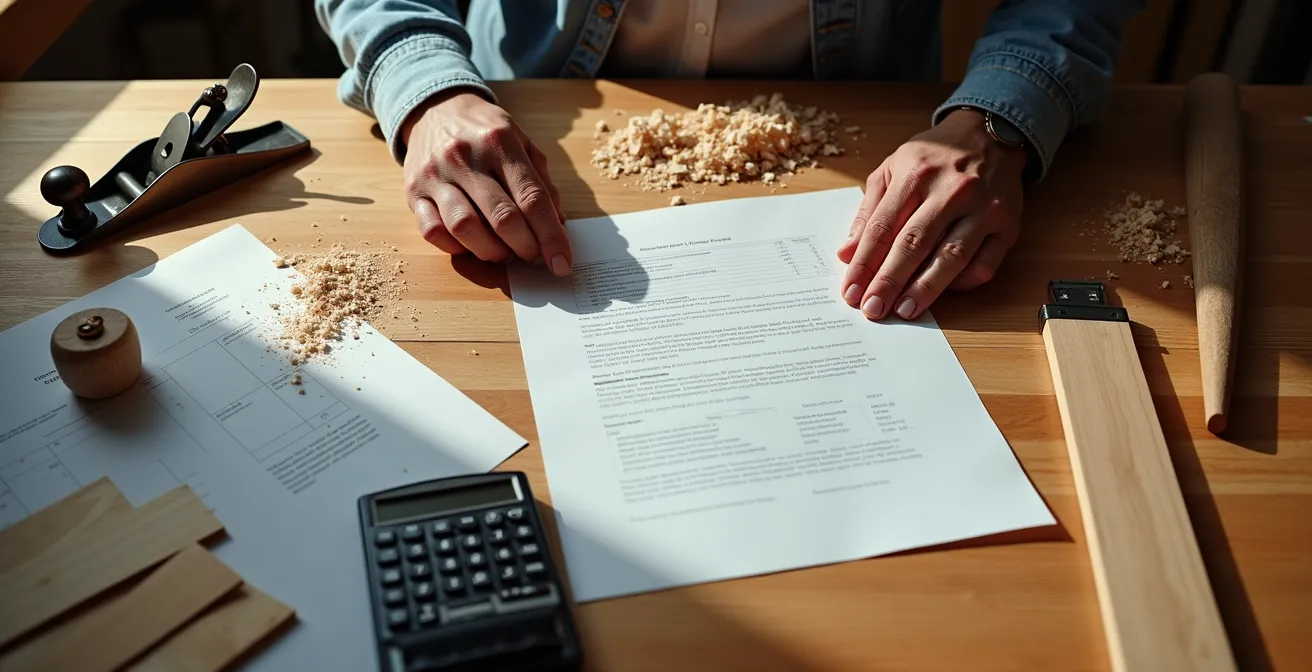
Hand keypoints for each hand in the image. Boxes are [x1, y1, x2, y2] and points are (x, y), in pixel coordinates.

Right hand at [401, 90, 571, 275]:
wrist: (436, 108)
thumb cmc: (485, 131)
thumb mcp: (522, 141)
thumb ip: (541, 181)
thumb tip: (557, 223)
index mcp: (500, 142)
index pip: (532, 198)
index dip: (551, 236)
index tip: (562, 263)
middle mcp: (465, 157)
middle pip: (502, 217)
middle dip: (525, 247)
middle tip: (534, 256)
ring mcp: (436, 175)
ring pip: (465, 228)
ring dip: (491, 251)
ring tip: (504, 252)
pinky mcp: (413, 191)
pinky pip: (432, 231)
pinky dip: (456, 247)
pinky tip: (471, 245)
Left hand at [837, 109, 1025, 319]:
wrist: (990, 132)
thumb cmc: (934, 156)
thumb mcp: (892, 169)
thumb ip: (869, 211)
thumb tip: (848, 254)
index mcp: (915, 174)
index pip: (882, 227)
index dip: (864, 264)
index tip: (852, 292)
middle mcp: (951, 190)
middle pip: (914, 244)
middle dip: (889, 282)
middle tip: (873, 309)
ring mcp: (983, 208)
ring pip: (951, 257)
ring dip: (925, 289)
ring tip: (904, 310)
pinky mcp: (1008, 224)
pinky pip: (985, 263)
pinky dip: (963, 283)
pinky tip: (943, 293)